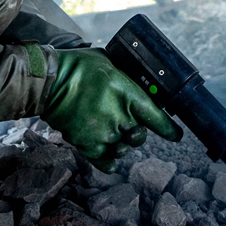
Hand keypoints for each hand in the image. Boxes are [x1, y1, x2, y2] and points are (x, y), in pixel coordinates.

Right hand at [41, 49, 182, 171]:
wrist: (49, 82)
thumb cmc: (80, 67)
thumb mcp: (111, 63)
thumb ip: (127, 77)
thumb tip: (140, 80)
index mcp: (128, 95)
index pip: (157, 118)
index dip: (169, 129)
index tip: (176, 135)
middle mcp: (119, 117)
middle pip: (139, 136)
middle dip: (137, 131)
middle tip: (128, 123)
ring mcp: (104, 134)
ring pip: (123, 149)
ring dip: (121, 143)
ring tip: (112, 131)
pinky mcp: (87, 146)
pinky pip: (107, 162)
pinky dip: (110, 160)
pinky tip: (110, 154)